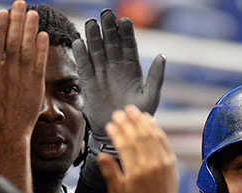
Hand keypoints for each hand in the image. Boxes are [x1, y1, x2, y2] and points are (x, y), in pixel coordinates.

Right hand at [0, 1, 47, 146]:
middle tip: (20, 3)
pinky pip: (40, 63)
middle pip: (13, 41)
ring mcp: (23, 79)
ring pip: (28, 49)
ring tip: (33, 13)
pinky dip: (42, 49)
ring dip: (30, 29)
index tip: (3, 12)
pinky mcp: (37, 86)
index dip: (0, 26)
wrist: (8, 134)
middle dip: (17, 20)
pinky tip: (43, 35)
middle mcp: (8, 73)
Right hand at [74, 9, 165, 154]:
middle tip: (107, 14)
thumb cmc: (138, 114)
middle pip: (112, 43)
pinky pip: (84, 65)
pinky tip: (79, 43)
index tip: (125, 21)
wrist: (119, 129)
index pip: (129, 45)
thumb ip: (156, 77)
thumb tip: (163, 56)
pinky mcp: (89, 81)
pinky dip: (81, 55)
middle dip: (109, 29)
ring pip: (97, 50)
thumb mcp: (151, 96)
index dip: (126, 33)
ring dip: (94, 37)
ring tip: (92, 23)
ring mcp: (101, 72)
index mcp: (132, 67)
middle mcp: (116, 66)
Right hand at [98, 105, 179, 192]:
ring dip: (140, 120)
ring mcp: (163, 161)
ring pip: (150, 135)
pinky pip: (162, 139)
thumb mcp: (118, 192)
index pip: (125, 146)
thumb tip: (101, 156)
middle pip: (137, 137)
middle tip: (118, 113)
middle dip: (127, 122)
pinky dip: (155, 127)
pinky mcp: (171, 160)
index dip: (117, 133)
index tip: (110, 125)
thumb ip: (110, 173)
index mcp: (136, 172)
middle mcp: (150, 164)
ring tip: (131, 110)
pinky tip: (148, 119)